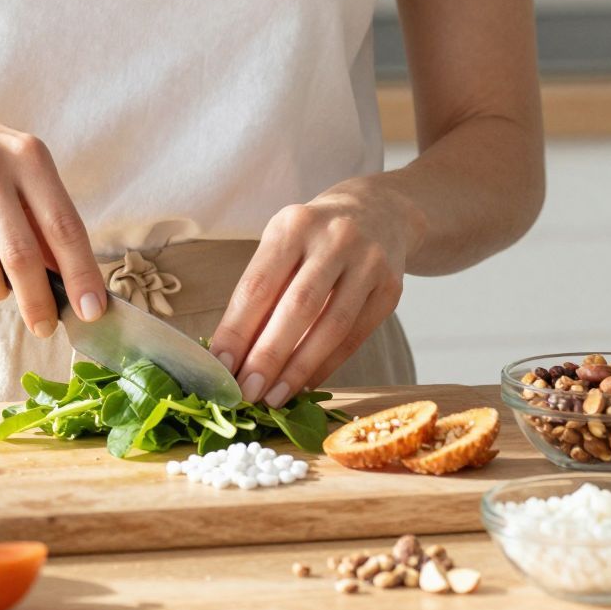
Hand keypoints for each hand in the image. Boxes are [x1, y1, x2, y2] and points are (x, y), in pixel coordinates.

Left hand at [206, 181, 424, 404]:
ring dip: (299, 369)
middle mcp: (334, 238)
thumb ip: (262, 292)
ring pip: (332, 326)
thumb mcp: (283, 244)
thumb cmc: (313, 237)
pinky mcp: (391, 288)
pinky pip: (356, 336)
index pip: (259, 285)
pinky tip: (305, 383)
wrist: (379, 212)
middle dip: (268, 356)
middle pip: (297, 307)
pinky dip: (328, 364)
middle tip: (245, 392)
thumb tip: (232, 354)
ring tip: (273, 397)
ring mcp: (369, 262)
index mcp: (294, 224)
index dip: (237, 330)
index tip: (219, 367)